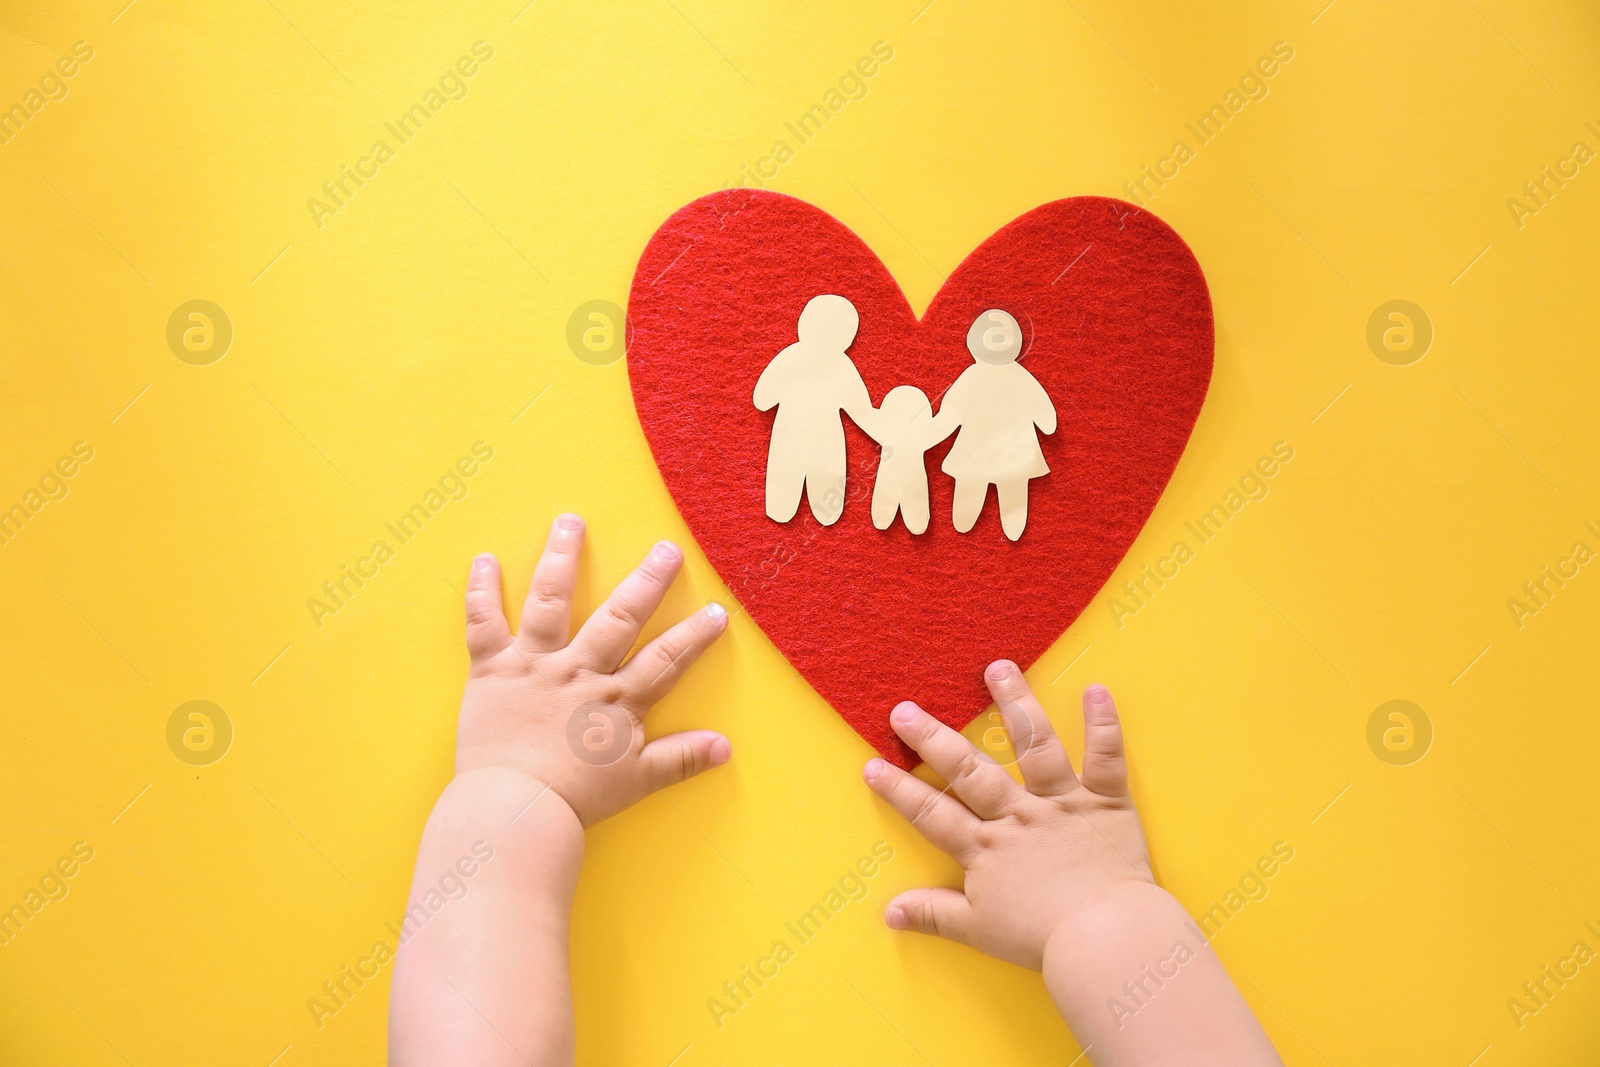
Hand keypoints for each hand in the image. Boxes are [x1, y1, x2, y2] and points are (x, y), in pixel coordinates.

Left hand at [455, 514, 731, 825]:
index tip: (717, 610)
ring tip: (571, 522)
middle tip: (666, 548)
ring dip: (561, 559)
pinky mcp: (492, 671)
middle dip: (646, 581)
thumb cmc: (575, 800)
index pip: (666, 659)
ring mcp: (534, 666)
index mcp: (616, 700)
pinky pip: (484, 624)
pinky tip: (484, 560)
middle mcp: (579, 672)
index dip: (694, 634)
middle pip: (618, 618)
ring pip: (551, 602)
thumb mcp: (638, 782)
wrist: (514, 810)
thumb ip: (682, 759)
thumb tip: (727, 747)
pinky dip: (481, 591)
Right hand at [863, 660, 1153, 969]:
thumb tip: (889, 912)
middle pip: (970, 771)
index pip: (933, 814)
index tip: (871, 765)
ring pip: (1035, 746)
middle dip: (933, 738)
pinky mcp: (1105, 803)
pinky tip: (1096, 690)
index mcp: (987, 849)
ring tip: (999, 668)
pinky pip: (1105, 758)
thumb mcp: (979, 931)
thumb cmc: (1042, 940)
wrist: (1105, 940)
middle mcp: (1019, 817)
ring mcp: (1062, 804)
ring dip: (1016, 704)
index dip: (900, 791)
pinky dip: (1103, 724)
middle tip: (904, 709)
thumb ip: (934, 914)